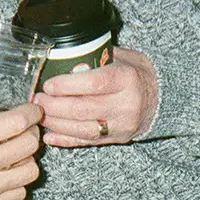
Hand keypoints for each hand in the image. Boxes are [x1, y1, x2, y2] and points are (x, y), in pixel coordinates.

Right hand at [0, 86, 41, 199]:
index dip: (31, 113)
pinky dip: (18, 183)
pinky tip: (7, 176)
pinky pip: (20, 192)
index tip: (32, 110)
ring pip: (31, 170)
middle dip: (32, 133)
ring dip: (28, 159)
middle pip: (30, 144)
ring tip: (17, 154)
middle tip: (25, 130)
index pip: (16, 122)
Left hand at [33, 47, 158, 146]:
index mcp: (127, 79)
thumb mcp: (122, 57)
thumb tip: (61, 56)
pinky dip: (66, 140)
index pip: (95, 83)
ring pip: (83, 129)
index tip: (49, 85)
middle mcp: (126, 105)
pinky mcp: (117, 139)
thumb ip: (95, 58)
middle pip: (84, 109)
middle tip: (37, 100)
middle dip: (55, 106)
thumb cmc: (137, 73)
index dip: (68, 85)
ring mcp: (122, 125)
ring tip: (40, 115)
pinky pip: (88, 142)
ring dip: (57, 123)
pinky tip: (49, 135)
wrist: (162, 98)